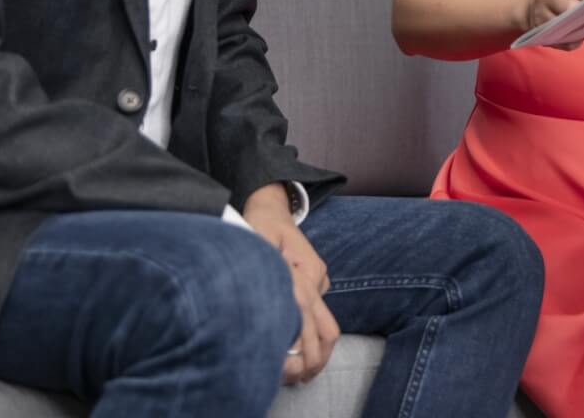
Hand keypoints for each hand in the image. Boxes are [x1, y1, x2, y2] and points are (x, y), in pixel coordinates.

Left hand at [243, 185, 338, 384]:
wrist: (271, 207)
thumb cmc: (259, 224)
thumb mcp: (256, 242)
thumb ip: (267, 269)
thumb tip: (274, 298)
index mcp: (304, 270)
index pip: (305, 318)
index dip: (297, 346)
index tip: (284, 364)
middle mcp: (316, 278)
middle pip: (326, 329)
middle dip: (314, 358)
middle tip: (294, 377)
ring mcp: (319, 281)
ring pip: (327, 326)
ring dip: (317, 352)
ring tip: (299, 373)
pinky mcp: (316, 282)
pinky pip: (319, 314)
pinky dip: (312, 336)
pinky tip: (296, 352)